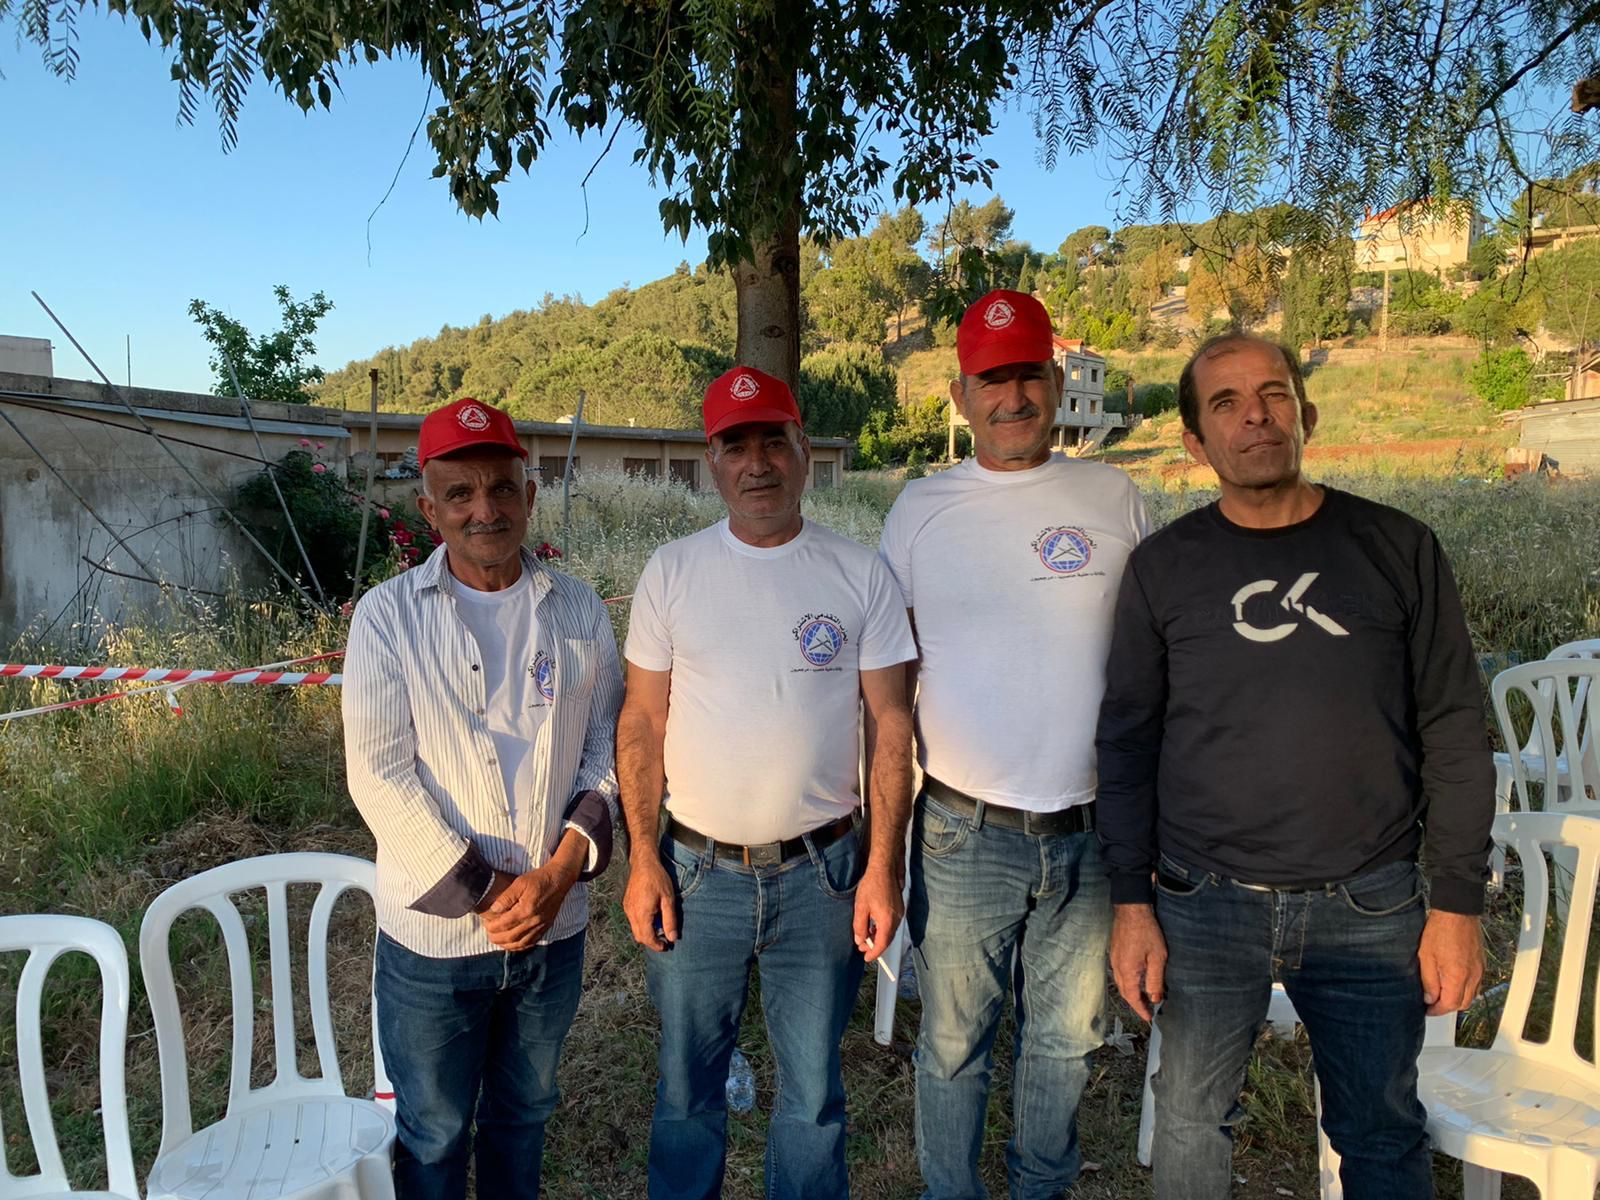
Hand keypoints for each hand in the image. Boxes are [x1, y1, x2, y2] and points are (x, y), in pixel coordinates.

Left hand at [480, 861, 576, 950]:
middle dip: (496, 938)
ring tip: (497, 940)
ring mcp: (541, 926)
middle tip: (488, 933)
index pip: (504, 924)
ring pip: (521, 943)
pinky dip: (520, 946)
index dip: (492, 927)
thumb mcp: (520, 882)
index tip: (485, 923)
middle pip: (511, 937)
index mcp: (526, 910)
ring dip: (506, 945)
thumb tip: (493, 909)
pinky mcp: (546, 927)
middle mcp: (534, 922)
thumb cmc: (539, 879)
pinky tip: (513, 943)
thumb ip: (506, 897)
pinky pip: (531, 942)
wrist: (559, 879)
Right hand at [624, 855, 678, 951]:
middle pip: (639, 937)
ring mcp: (627, 909)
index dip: (657, 945)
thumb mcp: (668, 899)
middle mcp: (631, 913)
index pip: (647, 938)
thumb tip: (672, 937)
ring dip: (647, 933)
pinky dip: (642, 924)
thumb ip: (670, 920)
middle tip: (665, 939)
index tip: (666, 946)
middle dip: (651, 941)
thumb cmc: (658, 878)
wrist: (644, 863)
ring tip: (660, 926)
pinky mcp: (626, 904)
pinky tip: (652, 917)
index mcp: (642, 914)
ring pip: (635, 929)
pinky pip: (632, 921)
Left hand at [853, 863, 903, 962]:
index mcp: (887, 920)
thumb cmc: (872, 884)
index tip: (867, 958)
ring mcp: (900, 913)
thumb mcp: (861, 907)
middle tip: (863, 948)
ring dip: (879, 937)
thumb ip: (860, 926)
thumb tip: (860, 940)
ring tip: (866, 936)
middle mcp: (897, 918)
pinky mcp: (899, 908)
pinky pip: (892, 924)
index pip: (882, 944)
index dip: (874, 953)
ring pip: (890, 931)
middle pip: (888, 939)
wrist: (884, 868)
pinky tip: (873, 925)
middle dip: (876, 946)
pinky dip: (883, 928)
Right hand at [1111, 903, 1167, 1021]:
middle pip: (1124, 993)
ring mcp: (1114, 960)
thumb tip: (1155, 998)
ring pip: (1121, 984)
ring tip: (1144, 997)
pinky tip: (1136, 980)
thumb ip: (1155, 980)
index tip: (1148, 1018)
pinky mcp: (1114, 953)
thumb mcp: (1157, 958)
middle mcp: (1117, 968)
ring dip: (1131, 993)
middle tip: (1147, 1010)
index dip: (1140, 1010)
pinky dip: (1128, 982)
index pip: (1132, 998)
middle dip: (1135, 1003)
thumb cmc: (1147, 932)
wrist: (1132, 910)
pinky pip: (1120, 974)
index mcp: (1128, 972)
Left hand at [1418, 909, 1482, 1014]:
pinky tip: (1453, 982)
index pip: (1450, 1004)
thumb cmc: (1440, 930)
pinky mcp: (1481, 963)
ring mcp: (1479, 970)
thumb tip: (1429, 999)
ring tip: (1441, 993)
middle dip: (1447, 1007)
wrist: (1457, 911)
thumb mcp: (1425, 957)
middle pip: (1463, 1003)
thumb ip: (1428, 981)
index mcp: (1458, 977)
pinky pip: (1476, 984)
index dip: (1437, 1010)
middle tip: (1432, 1003)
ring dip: (1457, 998)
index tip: (1427, 1010)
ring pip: (1472, 995)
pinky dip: (1465, 988)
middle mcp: (1473, 976)